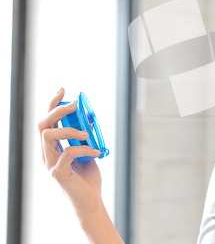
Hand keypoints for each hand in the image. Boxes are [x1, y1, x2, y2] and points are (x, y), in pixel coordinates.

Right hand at [39, 88, 102, 213]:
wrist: (90, 199)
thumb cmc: (87, 176)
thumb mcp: (86, 150)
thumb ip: (83, 137)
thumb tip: (88, 119)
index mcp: (52, 146)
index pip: (47, 120)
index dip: (52, 103)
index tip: (63, 90)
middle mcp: (47, 153)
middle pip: (43, 124)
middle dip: (57, 110)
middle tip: (74, 105)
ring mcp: (50, 163)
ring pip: (49, 135)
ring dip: (69, 129)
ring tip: (86, 134)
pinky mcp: (58, 172)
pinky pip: (68, 152)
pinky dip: (84, 148)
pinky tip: (96, 151)